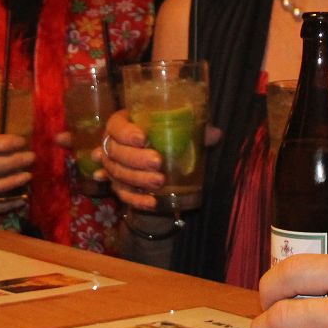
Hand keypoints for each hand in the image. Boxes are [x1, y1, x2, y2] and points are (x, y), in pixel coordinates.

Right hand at [99, 108, 221, 210]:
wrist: (156, 161)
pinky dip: (138, 200)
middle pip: (116, 152)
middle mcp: (112, 145)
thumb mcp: (178, 131)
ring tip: (159, 182)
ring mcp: (112, 168)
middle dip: (136, 159)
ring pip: (118, 175)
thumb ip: (195, 130)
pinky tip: (152, 203)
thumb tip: (215, 134)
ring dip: (138, 179)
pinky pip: (124, 196)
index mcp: (122, 124)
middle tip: (157, 162)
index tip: (143, 138)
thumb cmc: (165, 137)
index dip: (126, 133)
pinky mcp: (118, 187)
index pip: (116, 126)